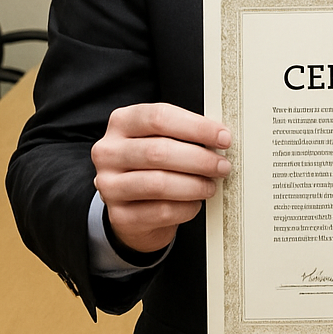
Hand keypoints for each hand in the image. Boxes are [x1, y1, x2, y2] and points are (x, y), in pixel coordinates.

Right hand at [91, 103, 231, 253]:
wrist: (134, 206)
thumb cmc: (155, 165)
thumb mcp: (162, 139)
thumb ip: (184, 133)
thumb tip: (221, 137)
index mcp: (122, 122)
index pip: (160, 117)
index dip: (196, 127)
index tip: (223, 137)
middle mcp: (109, 152)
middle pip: (159, 151)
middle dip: (199, 159)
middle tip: (222, 166)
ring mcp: (109, 185)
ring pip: (159, 183)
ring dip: (194, 185)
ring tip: (211, 186)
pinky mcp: (119, 216)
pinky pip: (161, 211)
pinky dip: (186, 207)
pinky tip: (195, 203)